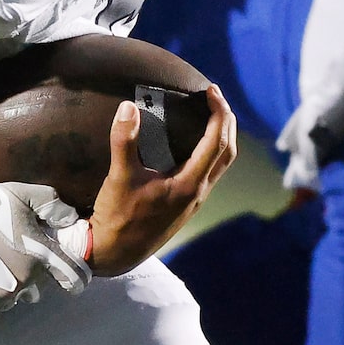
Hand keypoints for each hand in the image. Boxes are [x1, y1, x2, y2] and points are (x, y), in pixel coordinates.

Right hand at [0, 180, 91, 326]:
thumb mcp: (20, 193)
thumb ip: (52, 204)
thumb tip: (71, 219)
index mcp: (40, 259)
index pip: (74, 278)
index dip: (74, 274)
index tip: (65, 271)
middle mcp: (25, 284)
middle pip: (39, 288)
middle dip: (31, 274)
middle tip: (11, 256)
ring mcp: (1, 300)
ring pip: (14, 298)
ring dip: (9, 286)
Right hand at [86, 84, 236, 276]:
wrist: (116, 253)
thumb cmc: (118, 218)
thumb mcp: (119, 178)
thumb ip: (124, 142)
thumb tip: (128, 107)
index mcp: (189, 184)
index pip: (217, 142)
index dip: (219, 112)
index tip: (211, 90)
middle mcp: (198, 192)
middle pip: (228, 151)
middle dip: (226, 121)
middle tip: (214, 96)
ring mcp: (194, 200)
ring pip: (221, 164)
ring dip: (221, 137)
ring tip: (210, 115)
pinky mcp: (186, 205)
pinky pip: (209, 172)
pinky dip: (210, 151)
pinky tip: (192, 144)